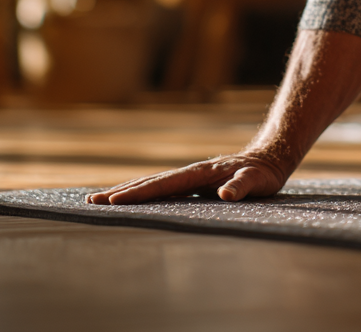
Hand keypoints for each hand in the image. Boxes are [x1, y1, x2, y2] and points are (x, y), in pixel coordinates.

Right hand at [85, 152, 289, 204]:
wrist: (269, 158)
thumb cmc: (264, 173)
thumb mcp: (257, 181)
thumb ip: (242, 186)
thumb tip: (225, 194)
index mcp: (198, 173)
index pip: (161, 185)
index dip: (137, 194)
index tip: (113, 201)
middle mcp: (188, 173)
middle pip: (148, 182)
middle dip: (120, 193)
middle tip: (91, 203)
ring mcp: (188, 177)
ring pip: (151, 183)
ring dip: (126, 191)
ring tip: (100, 200)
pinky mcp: (192, 183)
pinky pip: (160, 188)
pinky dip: (142, 192)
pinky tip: (132, 200)